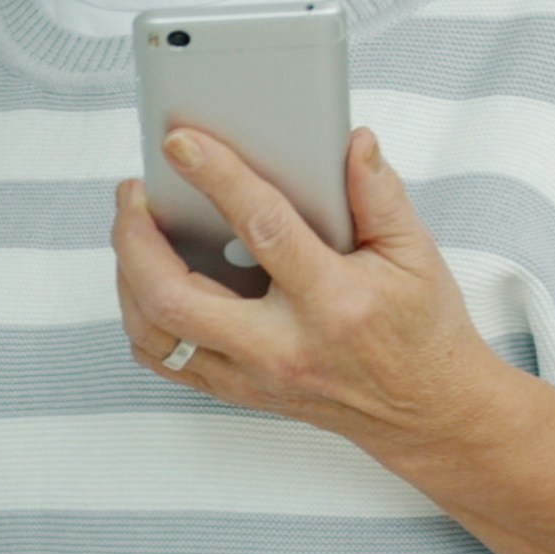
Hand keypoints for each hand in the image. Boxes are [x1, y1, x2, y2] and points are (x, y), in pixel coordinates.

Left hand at [113, 125, 503, 460]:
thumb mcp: (416, 254)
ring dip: (128, 275)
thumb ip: (380, 193)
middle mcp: (283, 347)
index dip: (217, 177)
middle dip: (135, 238)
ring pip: (155, 335)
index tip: (181, 142)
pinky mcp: (238, 392)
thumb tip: (352, 141)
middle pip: (174, 298)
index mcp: (334, 303)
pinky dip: (141, 316)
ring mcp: (253, 377)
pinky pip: (164, 360)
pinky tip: (145, 277)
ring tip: (133, 227)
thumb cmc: (421, 329)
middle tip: (132, 193)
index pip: (263, 228)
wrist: (426, 412)